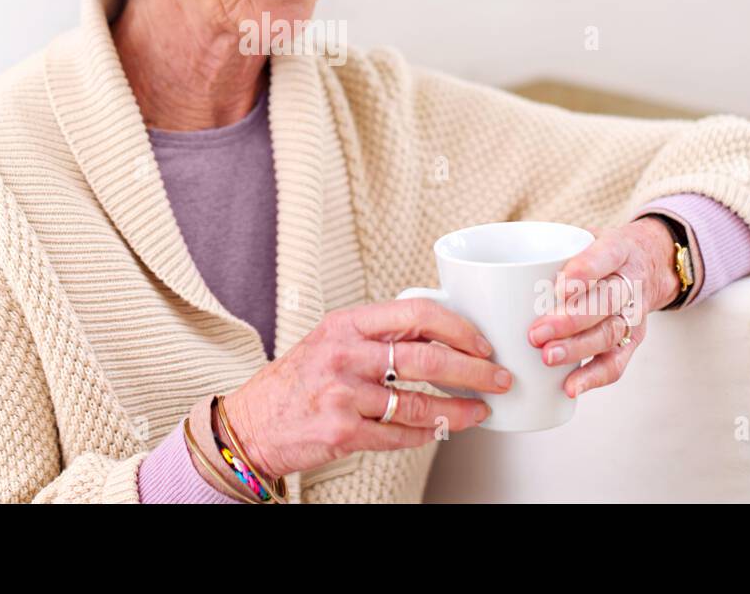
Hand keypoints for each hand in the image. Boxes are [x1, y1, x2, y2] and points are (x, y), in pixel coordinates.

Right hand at [220, 299, 514, 479]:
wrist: (252, 423)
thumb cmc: (298, 381)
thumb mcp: (332, 340)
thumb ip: (378, 335)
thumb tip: (441, 335)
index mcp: (347, 323)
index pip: (416, 314)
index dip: (458, 327)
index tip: (481, 342)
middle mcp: (344, 354)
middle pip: (428, 359)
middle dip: (475, 371)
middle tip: (498, 378)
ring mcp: (343, 394)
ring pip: (421, 403)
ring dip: (459, 410)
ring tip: (479, 411)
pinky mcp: (342, 431)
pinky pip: (400, 435)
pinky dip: (426, 435)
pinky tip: (440, 432)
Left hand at [525, 217, 683, 398]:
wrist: (649, 264)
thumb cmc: (602, 253)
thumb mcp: (585, 236)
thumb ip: (552, 248)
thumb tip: (496, 265)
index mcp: (618, 249)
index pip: (605, 255)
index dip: (584, 272)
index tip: (559, 286)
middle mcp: (630, 283)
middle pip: (606, 301)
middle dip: (570, 320)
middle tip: (536, 333)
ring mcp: (633, 314)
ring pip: (609, 333)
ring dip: (577, 348)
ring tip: (547, 357)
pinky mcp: (633, 340)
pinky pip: (616, 362)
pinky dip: (593, 377)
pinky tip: (570, 386)